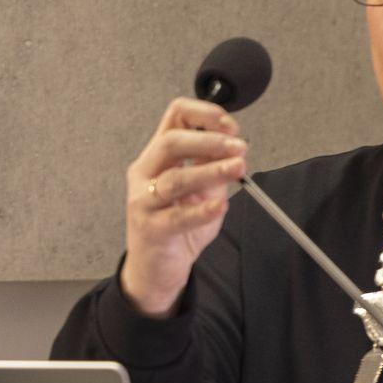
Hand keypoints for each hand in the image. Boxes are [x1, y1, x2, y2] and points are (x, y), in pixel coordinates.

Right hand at [119, 97, 247, 317]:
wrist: (157, 268)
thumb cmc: (177, 226)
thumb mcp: (201, 189)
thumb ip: (211, 167)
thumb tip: (234, 146)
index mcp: (158, 156)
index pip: (175, 117)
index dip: (204, 114)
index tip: (231, 126)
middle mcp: (145, 173)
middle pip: (171, 142)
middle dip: (209, 140)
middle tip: (239, 147)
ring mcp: (143, 201)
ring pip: (174, 178)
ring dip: (210, 171)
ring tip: (237, 169)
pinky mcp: (150, 229)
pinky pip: (176, 217)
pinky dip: (200, 211)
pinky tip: (219, 207)